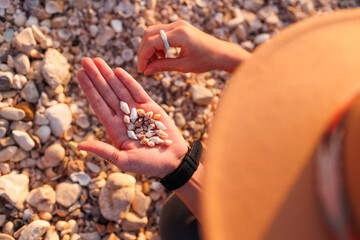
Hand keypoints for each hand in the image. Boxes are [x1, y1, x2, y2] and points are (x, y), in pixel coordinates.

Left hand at [76, 58, 187, 177]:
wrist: (173, 161)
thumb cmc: (148, 165)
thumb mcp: (123, 161)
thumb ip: (103, 150)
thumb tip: (79, 145)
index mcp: (114, 129)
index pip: (98, 105)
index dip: (89, 89)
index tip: (80, 74)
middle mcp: (123, 117)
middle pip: (106, 93)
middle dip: (96, 76)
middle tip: (84, 60)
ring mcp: (137, 110)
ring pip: (119, 88)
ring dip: (108, 74)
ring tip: (97, 61)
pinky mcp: (151, 107)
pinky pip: (137, 91)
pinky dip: (128, 81)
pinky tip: (118, 71)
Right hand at [138, 20, 250, 74]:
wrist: (221, 53)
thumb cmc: (206, 60)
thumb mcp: (184, 66)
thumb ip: (163, 66)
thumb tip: (147, 71)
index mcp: (179, 35)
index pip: (152, 42)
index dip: (144, 57)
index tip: (142, 70)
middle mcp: (177, 25)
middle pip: (148, 34)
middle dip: (143, 51)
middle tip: (145, 67)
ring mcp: (178, 24)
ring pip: (153, 32)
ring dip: (149, 47)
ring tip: (155, 62)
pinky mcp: (179, 27)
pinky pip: (161, 33)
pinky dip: (157, 44)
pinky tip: (163, 56)